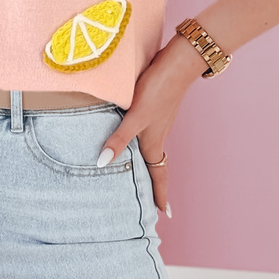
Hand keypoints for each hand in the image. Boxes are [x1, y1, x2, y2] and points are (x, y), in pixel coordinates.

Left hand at [96, 36, 203, 214]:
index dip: (160, 194)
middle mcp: (158, 134)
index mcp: (154, 142)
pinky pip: (149, 134)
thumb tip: (102, 164)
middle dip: (154, 184)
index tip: (165, 214)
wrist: (177, 64)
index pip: (158, 175)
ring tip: (139, 174)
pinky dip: (143, 144)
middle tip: (150, 201)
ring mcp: (158, 121)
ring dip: (148, 163)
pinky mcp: (154, 107)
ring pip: (152, 149)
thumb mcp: (136, 116)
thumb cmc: (158, 90)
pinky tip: (133, 136)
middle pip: (156, 165)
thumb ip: (119, 139)